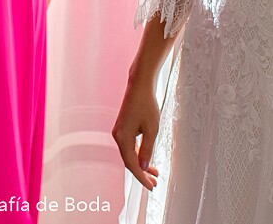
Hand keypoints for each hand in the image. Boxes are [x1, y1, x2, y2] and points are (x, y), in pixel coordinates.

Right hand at [112, 69, 161, 189]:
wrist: (139, 85)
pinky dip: (138, 154)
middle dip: (142, 173)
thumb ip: (147, 149)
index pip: (132, 164)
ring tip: (154, 173)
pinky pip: (129, 146)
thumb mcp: (152, 129)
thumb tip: (143, 166)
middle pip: (129, 161)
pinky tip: (146, 158)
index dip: (141, 178)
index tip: (151, 187)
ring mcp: (119, 131)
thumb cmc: (146, 105)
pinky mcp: (123, 127)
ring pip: (129, 154)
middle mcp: (118, 136)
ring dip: (141, 164)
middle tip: (155, 183)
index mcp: (122, 138)